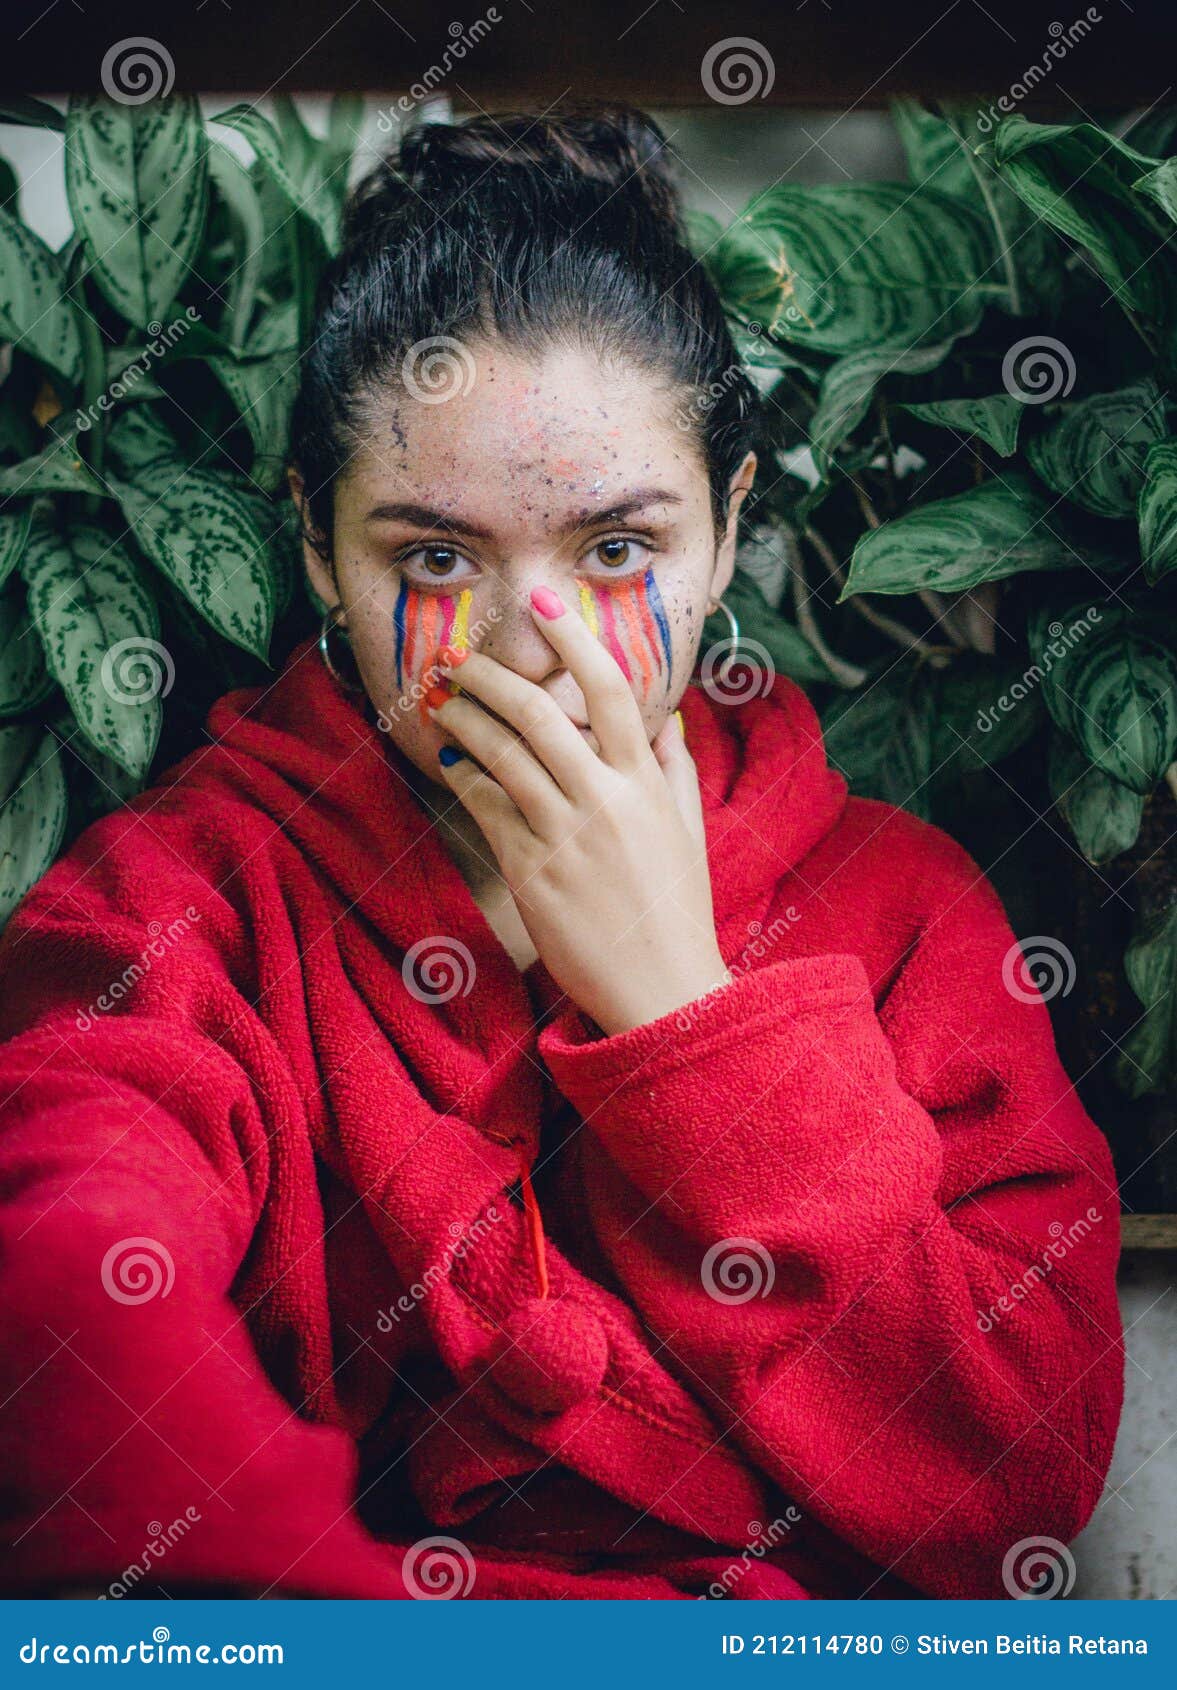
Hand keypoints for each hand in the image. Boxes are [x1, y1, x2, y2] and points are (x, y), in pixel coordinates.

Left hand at [427, 585, 728, 1035]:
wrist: (660, 991)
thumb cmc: (675, 911)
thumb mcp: (688, 832)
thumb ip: (674, 771)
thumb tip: (665, 719)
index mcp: (648, 783)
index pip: (612, 690)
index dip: (574, 638)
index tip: (544, 603)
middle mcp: (606, 800)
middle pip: (540, 714)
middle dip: (492, 677)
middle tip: (460, 659)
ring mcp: (565, 836)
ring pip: (502, 755)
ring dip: (464, 719)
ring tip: (441, 701)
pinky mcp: (530, 872)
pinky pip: (487, 808)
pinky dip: (464, 776)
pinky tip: (450, 762)